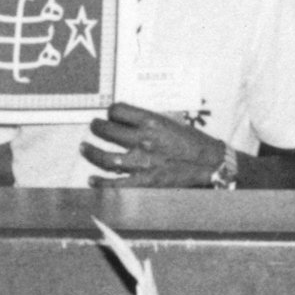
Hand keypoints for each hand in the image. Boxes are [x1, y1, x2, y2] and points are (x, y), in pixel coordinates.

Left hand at [82, 102, 225, 187]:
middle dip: (96, 127)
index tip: (111, 115)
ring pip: (105, 157)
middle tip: (93, 128)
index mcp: (151, 121)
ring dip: (91, 152)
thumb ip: (148, 122)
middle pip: (106, 130)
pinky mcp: (145, 182)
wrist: (210, 164)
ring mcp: (142, 162)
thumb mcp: (170, 122)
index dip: (111, 111)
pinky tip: (92, 180)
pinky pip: (115, 185)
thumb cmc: (192, 142)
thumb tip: (126, 121)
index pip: (117, 110)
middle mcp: (143, 139)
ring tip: (85, 148)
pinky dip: (100, 183)